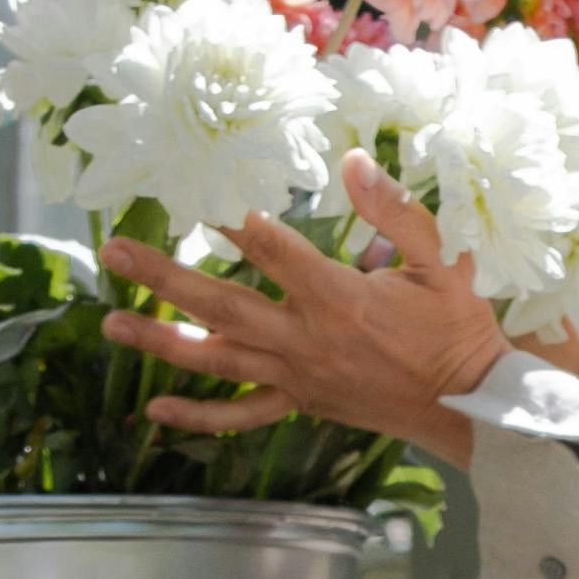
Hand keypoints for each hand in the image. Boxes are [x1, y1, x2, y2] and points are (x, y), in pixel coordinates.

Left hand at [99, 154, 578, 463]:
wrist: (467, 402)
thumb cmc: (454, 326)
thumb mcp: (440, 259)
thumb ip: (395, 210)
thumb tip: (353, 160)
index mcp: (337, 295)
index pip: (268, 247)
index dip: (227, 214)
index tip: (190, 186)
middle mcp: (305, 339)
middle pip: (221, 306)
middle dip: (163, 278)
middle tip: (115, 251)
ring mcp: (296, 377)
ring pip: (217, 361)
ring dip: (161, 342)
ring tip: (111, 324)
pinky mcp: (299, 404)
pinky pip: (241, 416)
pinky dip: (198, 417)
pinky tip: (155, 410)